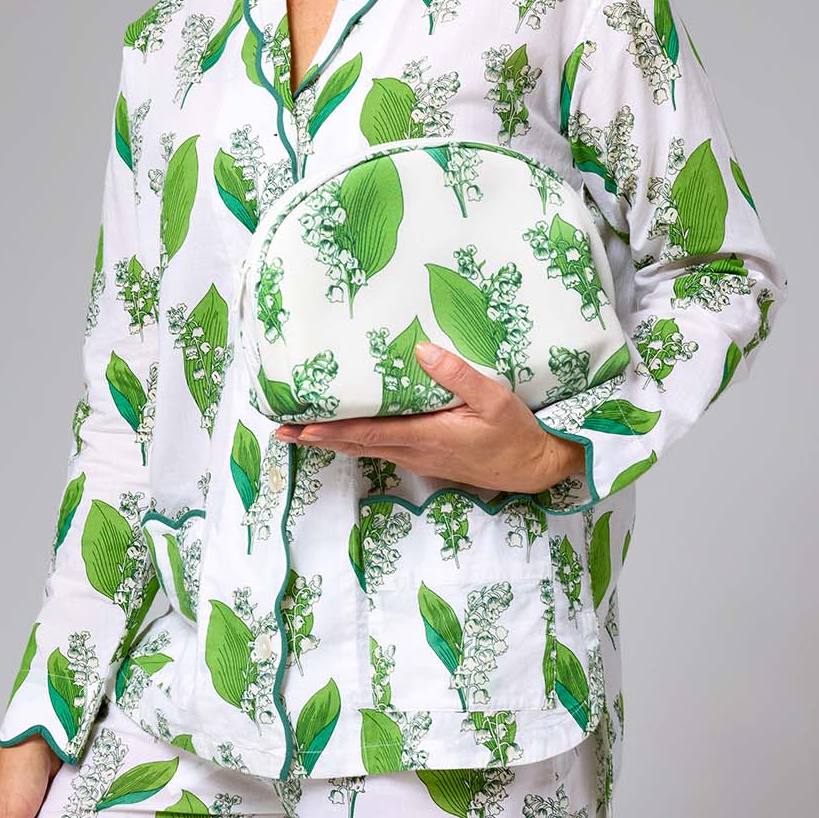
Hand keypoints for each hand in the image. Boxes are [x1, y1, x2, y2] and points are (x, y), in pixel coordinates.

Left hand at [273, 341, 586, 496]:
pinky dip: (359, 440)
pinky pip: (385, 449)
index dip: (331, 430)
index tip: (299, 428)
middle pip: (356, 445)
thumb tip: (419, 350)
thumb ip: (457, 374)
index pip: (367, 433)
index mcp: (427, 436)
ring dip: (335, 440)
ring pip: (368, 449)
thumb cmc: (515, 432)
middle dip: (318, 438)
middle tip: (282, 430)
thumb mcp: (493, 398)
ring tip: (304, 430)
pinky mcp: (429, 459)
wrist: (536, 467)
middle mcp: (416, 452)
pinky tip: (351, 430)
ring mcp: (421, 459)